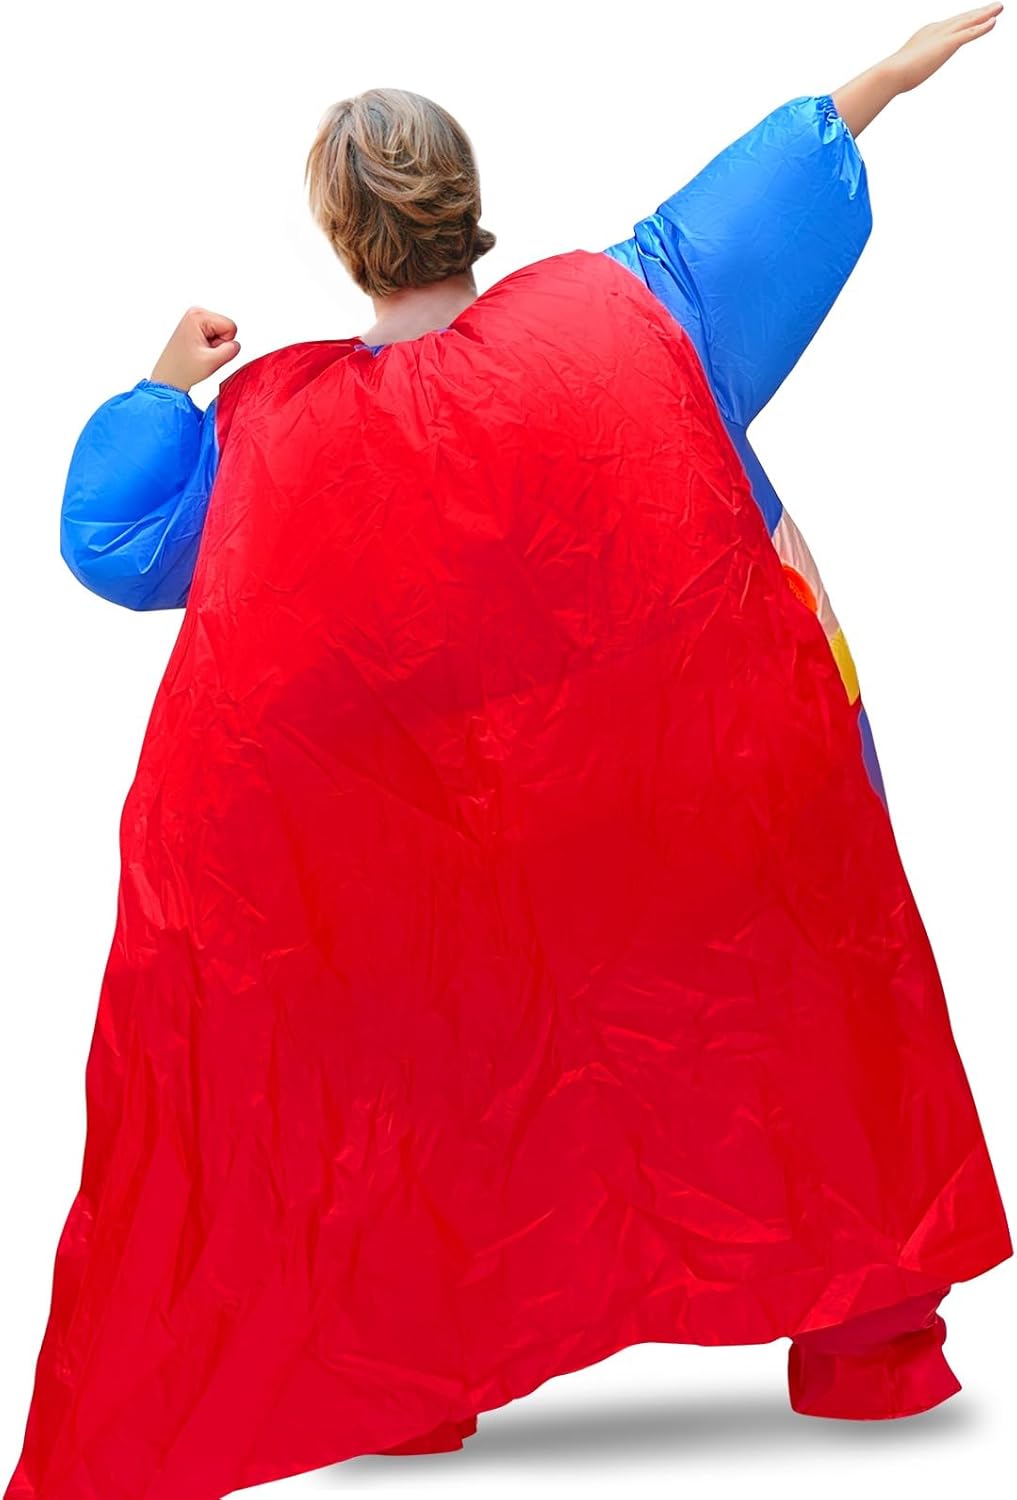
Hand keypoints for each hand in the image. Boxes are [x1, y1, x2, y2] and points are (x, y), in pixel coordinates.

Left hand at [149, 307, 240, 392]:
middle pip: (226, 328)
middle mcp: (195, 312)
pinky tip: (197, 351)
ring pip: (222, 332)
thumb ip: (231, 350)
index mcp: (198, 316)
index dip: (224, 343)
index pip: (231, 327)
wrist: (169, 377)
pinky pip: (215, 335)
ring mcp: (194, 318)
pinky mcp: (194, 326)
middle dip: (219, 344)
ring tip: (199, 353)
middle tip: (203, 353)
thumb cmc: (183, 369)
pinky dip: (209, 346)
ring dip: (214, 346)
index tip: (208, 351)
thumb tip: (237, 344)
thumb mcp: (212, 362)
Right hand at [887, 4, 1002, 92]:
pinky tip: (994, 21)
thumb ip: (910, 68)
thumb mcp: (905, 69)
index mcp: (926, 34)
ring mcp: (942, 36)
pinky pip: (970, 33)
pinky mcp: (948, 44)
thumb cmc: (893, 75)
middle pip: (962, 18)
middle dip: (979, 13)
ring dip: (986, 14)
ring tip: (999, 8)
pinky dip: (982, 27)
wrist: (891, 73)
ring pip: (969, 21)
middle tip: (994, 7)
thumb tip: (905, 77)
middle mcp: (936, 30)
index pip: (950, 25)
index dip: (964, 20)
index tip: (974, 17)